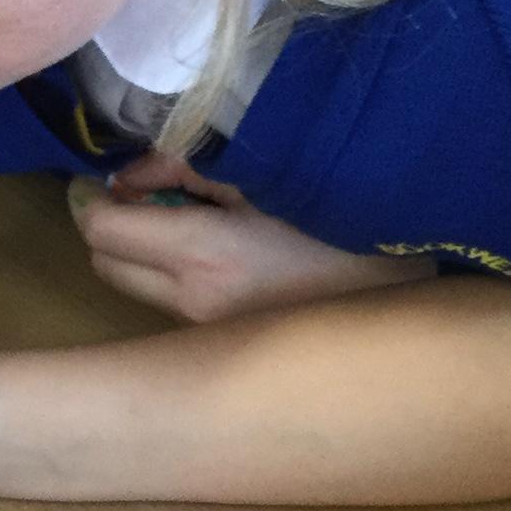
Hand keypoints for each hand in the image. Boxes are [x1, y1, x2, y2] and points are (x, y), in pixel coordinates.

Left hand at [72, 156, 437, 323]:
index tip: (119, 177)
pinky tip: (230, 253)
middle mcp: (194, 304)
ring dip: (147, 252)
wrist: (414, 294)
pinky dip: (180, 273)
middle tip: (150, 195)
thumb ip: (188, 167)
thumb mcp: (266, 174)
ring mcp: (209, 331)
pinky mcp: (228, 343)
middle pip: (104, 264)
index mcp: (205, 255)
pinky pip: (175, 302)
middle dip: (113, 226)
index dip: (97, 197)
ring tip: (198, 222)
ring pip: (137, 286)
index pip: (101, 230)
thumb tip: (130, 176)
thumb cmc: (347, 218)